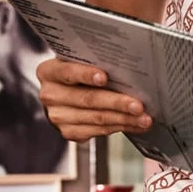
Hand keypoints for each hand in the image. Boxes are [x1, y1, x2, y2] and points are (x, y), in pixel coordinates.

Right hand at [36, 58, 153, 143]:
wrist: (65, 91)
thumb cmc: (78, 71)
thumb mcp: (80, 60)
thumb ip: (96, 60)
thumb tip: (129, 65)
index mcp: (49, 71)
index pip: (67, 72)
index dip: (85, 74)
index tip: (104, 77)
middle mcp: (50, 95)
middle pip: (87, 99)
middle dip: (116, 103)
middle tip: (138, 105)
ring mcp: (57, 116)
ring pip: (96, 118)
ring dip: (124, 119)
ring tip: (143, 118)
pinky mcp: (68, 132)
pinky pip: (98, 131)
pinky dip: (120, 127)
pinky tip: (134, 124)